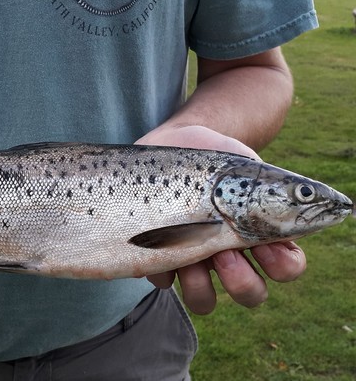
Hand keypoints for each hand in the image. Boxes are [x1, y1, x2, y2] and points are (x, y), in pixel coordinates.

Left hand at [136, 125, 306, 313]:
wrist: (172, 146)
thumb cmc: (214, 159)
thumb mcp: (244, 166)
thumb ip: (266, 189)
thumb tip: (288, 204)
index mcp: (257, 235)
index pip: (286, 266)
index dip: (284, 266)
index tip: (267, 246)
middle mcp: (229, 255)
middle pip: (250, 294)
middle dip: (242, 283)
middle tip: (225, 253)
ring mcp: (193, 260)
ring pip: (204, 300)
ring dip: (201, 286)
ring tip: (193, 256)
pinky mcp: (159, 258)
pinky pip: (164, 280)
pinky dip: (162, 266)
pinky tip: (157, 241)